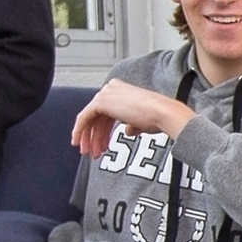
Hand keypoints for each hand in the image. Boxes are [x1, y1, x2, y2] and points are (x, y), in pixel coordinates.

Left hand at [70, 78, 194, 157]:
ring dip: (89, 137)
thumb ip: (131, 124)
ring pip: (89, 118)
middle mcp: (111, 88)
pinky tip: (79, 142)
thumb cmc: (157, 117)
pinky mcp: (101, 101)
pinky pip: (84, 117)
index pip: (106, 112)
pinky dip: (79, 131)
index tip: (101, 145)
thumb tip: (128, 131)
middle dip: (94, 136)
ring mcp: (106, 93)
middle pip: (97, 116)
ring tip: (91, 153)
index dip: (102, 131)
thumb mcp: (141, 121)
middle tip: (93, 151)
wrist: (161, 113)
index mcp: (122, 90)